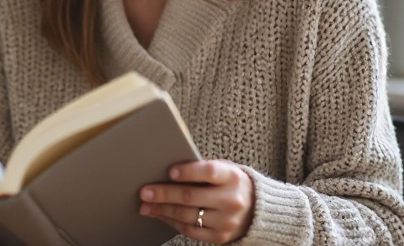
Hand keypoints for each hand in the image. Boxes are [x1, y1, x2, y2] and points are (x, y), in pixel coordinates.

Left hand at [138, 159, 254, 243]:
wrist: (258, 211)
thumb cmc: (232, 184)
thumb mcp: (226, 170)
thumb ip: (203, 167)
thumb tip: (170, 167)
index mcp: (232, 177)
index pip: (209, 172)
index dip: (188, 171)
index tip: (170, 171)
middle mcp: (231, 200)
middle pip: (191, 196)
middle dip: (164, 194)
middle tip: (145, 192)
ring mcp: (226, 221)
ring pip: (187, 216)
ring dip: (163, 211)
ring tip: (146, 206)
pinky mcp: (220, 236)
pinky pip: (191, 231)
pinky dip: (172, 223)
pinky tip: (161, 215)